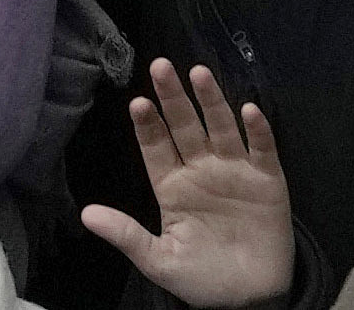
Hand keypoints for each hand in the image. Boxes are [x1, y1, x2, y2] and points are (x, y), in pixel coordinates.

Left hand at [78, 70, 295, 309]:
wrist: (251, 299)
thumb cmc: (203, 279)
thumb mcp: (160, 261)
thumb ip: (127, 235)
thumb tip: (86, 215)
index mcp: (172, 186)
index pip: (156, 147)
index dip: (148, 125)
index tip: (138, 102)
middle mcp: (201, 169)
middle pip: (185, 126)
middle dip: (173, 97)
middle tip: (160, 66)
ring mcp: (234, 171)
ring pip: (221, 127)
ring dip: (211, 101)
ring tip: (199, 73)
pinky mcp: (267, 179)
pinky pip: (262, 149)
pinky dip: (257, 130)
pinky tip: (248, 110)